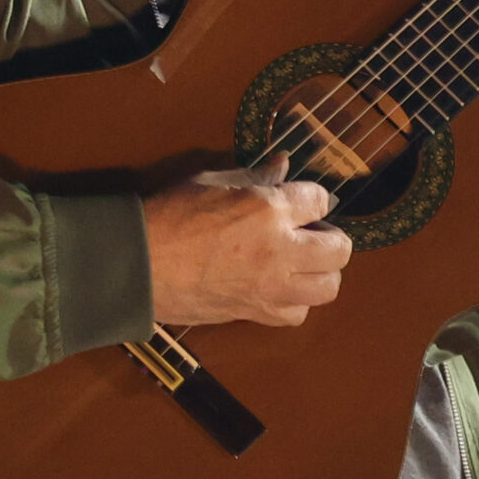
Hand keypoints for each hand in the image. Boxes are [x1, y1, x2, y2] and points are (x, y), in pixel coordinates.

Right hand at [143, 156, 352, 326]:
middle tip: (307, 233)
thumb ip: (254, 175)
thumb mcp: (212, 180)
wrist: (139, 265)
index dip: (311, 197)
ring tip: (300, 263)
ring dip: (320, 273)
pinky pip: (297, 313)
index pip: (320, 199)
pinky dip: (293, 302)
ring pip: (328, 287)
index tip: (300, 200)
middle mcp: (280, 250)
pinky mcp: (256, 313)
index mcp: (269, 209)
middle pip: (339, 249)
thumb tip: (282, 165)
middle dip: (328, 237)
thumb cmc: (170, 215)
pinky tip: (277, 287)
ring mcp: (271, 286)